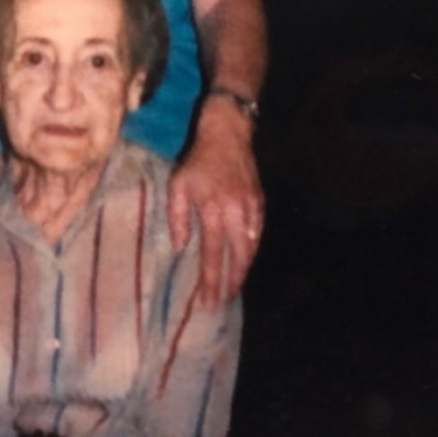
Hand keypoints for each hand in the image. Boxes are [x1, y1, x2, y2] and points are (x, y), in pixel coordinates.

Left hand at [169, 95, 262, 304]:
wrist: (227, 134)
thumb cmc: (197, 160)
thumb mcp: (178, 185)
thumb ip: (178, 218)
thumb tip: (181, 248)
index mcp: (214, 212)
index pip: (213, 256)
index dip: (211, 281)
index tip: (208, 302)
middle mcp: (237, 215)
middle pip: (238, 259)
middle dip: (231, 284)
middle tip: (222, 301)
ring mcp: (252, 209)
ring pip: (251, 249)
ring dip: (242, 270)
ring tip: (233, 286)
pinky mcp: (260, 202)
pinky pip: (258, 234)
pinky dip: (251, 250)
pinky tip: (244, 258)